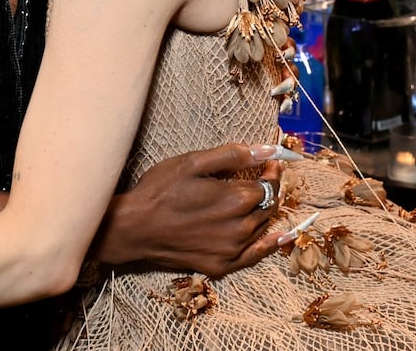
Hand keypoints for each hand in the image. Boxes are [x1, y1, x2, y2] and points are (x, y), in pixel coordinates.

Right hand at [94, 143, 285, 277]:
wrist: (134, 228)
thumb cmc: (160, 191)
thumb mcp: (193, 163)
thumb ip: (233, 155)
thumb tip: (267, 150)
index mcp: (236, 198)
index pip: (269, 183)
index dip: (271, 171)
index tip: (269, 163)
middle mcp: (240, 227)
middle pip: (269, 205)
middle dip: (269, 189)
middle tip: (263, 178)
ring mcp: (232, 249)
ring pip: (262, 226)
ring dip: (263, 211)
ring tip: (256, 199)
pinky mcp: (222, 265)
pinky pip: (255, 255)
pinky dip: (270, 245)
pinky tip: (281, 237)